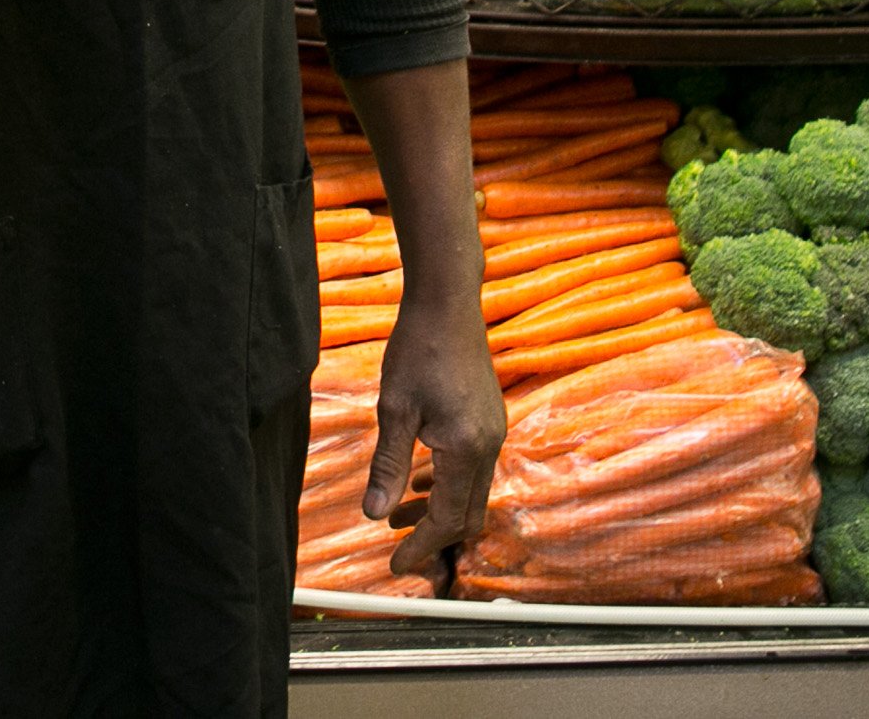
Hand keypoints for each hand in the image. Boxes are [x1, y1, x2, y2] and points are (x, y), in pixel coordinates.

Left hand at [366, 289, 505, 591]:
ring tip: (397, 517)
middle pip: (467, 514)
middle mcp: (489, 446)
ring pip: (472, 493)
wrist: (448, 303)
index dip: (421, 547)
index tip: (395, 566)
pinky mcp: (490, 420)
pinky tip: (418, 480)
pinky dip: (447, 485)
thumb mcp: (394, 409)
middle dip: (433, 537)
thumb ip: (388, 466)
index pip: (447, 518)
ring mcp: (494, 433)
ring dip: (438, 511)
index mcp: (466, 449)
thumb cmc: (417, 349)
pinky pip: (473, 469)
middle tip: (397, 549)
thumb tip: (373, 515)